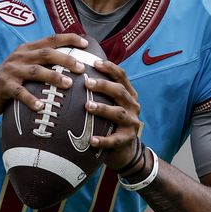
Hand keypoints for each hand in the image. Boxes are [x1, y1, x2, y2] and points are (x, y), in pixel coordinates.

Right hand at [0, 34, 87, 115]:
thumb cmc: (12, 79)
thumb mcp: (26, 66)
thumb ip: (43, 63)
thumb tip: (73, 66)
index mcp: (28, 49)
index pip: (51, 40)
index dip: (69, 39)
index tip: (86, 43)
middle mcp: (20, 57)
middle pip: (46, 54)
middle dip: (65, 59)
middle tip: (81, 68)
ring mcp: (11, 71)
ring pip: (35, 71)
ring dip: (53, 77)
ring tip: (68, 84)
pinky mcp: (4, 86)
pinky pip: (19, 93)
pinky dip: (31, 99)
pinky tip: (41, 107)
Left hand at [84, 58, 145, 172]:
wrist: (125, 148)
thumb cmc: (112, 121)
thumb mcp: (112, 103)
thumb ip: (102, 91)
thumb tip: (77, 73)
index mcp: (129, 94)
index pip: (122, 76)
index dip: (110, 68)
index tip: (95, 63)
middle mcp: (132, 106)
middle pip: (120, 92)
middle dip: (104, 86)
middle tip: (87, 82)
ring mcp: (132, 123)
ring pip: (118, 113)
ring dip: (103, 108)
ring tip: (87, 106)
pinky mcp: (127, 139)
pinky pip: (115, 140)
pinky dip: (103, 140)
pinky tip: (92, 140)